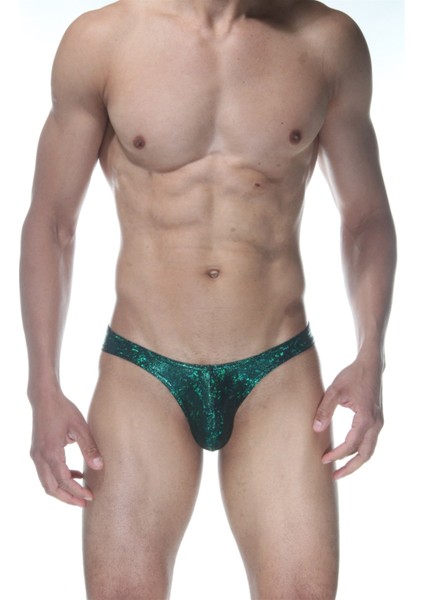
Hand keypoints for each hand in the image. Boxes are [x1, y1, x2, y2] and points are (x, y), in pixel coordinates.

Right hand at [30, 394, 102, 506]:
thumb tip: (99, 467)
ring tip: (80, 493)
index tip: (90, 497)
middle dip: (68, 498)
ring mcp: (36, 455)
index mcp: (51, 453)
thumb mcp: (80, 427)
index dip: (77, 491)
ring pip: (46, 483)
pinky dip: (58, 479)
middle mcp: (40, 457)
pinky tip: (74, 474)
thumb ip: (89, 448)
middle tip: (84, 503)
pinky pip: (46, 473)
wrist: (44, 398)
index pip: (64, 481)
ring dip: (62, 490)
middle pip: (51, 488)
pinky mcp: (37, 452)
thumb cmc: (63, 410)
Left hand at [313, 358, 383, 478]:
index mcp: (365, 418)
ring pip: (369, 450)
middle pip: (365, 455)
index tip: (323, 459)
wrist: (370, 366)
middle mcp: (375, 424)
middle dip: (350, 468)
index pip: (351, 445)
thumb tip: (316, 429)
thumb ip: (325, 410)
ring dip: (356, 462)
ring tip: (341, 469)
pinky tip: (348, 453)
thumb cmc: (351, 376)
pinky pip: (370, 442)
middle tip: (334, 476)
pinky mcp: (377, 420)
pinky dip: (360, 451)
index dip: (337, 455)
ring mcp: (378, 423)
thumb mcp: (334, 391)